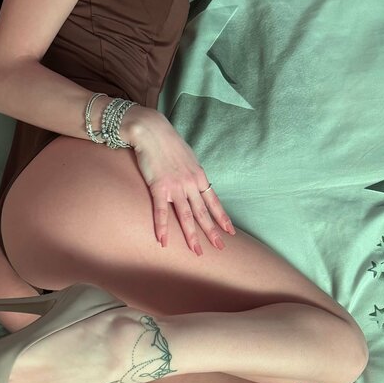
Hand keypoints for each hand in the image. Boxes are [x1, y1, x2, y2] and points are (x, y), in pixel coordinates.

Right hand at [125, 108, 235, 254]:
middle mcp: (190, 183)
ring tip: (196, 251)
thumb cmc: (168, 142)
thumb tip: (196, 182)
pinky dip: (162, 227)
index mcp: (199, 176)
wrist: (152, 131)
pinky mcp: (159, 187)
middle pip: (203, 213)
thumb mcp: (188, 158)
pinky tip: (163, 241)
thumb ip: (192, 173)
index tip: (230, 232)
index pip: (214, 202)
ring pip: (186, 216)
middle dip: (212, 232)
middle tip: (219, 248)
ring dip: (191, 235)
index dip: (222, 218)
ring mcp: (176, 186)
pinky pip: (161, 211)